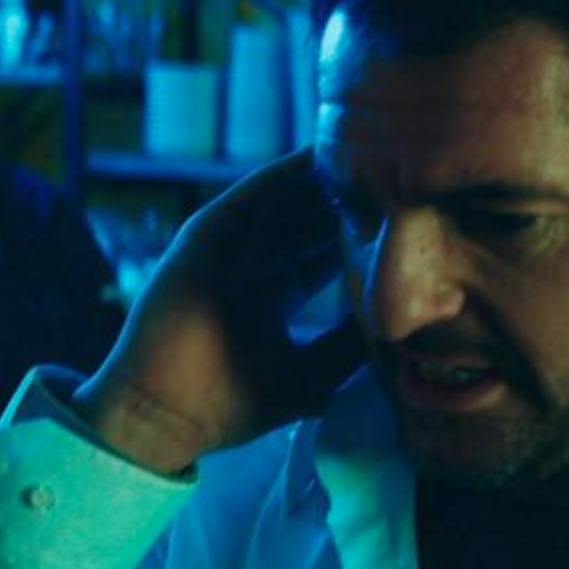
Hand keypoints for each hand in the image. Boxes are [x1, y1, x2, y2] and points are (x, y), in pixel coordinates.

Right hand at [73, 150, 364, 473]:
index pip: (321, 256)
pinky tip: (319, 155)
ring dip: (320, 179)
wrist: (167, 414)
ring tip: (366, 154)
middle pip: (305, 222)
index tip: (402, 221)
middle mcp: (248, 266)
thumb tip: (396, 322)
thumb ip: (348, 345)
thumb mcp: (311, 374)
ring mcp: (224, 248)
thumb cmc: (231, 404)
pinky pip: (250, 196)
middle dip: (345, 200)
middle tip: (394, 176)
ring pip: (282, 202)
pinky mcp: (203, 237)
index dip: (358, 238)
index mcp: (270, 297)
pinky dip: (283, 175)